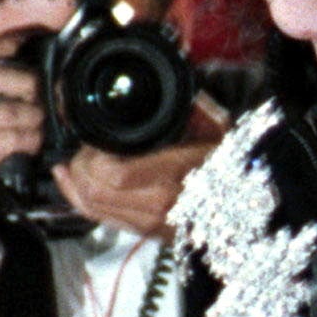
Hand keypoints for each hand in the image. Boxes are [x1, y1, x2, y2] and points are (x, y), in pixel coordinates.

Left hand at [50, 91, 226, 235]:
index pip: (113, 174)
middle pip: (94, 191)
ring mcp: (150, 222)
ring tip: (73, 162)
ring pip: (91, 207)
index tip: (93, 138)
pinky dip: (77, 199)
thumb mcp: (213, 126)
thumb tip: (161, 84)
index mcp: (176, 174)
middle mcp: (160, 204)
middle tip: (81, 148)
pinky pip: (99, 218)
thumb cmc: (231, 160)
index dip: (92, 156)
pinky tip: (69, 181)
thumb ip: (186, 108)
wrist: (247, 201)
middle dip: (78, 166)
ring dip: (73, 183)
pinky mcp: (144, 232)